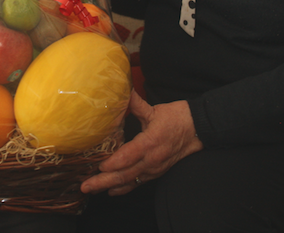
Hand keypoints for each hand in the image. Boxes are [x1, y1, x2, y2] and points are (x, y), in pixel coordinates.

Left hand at [80, 90, 202, 195]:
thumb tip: (122, 92)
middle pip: (124, 175)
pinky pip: (138, 183)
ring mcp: (154, 168)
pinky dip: (124, 188)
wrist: (198, 129)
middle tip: (85, 186)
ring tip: (92, 191)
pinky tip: (112, 191)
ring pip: (130, 182)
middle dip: (103, 182)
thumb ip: (135, 104)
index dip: (112, 164)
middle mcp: (151, 160)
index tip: (98, 167)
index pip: (127, 157)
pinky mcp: (157, 172)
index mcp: (150, 143)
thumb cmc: (177, 118)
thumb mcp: (155, 110)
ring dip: (110, 187)